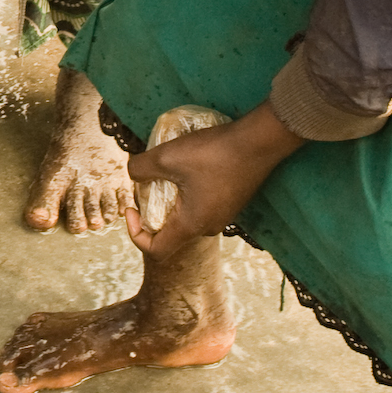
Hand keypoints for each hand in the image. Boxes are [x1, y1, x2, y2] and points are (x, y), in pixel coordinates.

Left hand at [119, 104, 301, 253]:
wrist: (259, 141)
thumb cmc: (213, 153)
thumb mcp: (167, 156)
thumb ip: (140, 168)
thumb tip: (133, 173)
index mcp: (192, 226)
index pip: (156, 250)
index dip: (135, 234)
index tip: (132, 207)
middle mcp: (208, 227)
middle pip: (170, 233)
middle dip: (151, 213)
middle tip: (147, 185)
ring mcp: (223, 215)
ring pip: (186, 218)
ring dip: (169, 202)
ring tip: (166, 174)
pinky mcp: (231, 202)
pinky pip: (201, 207)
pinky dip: (186, 195)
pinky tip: (187, 169)